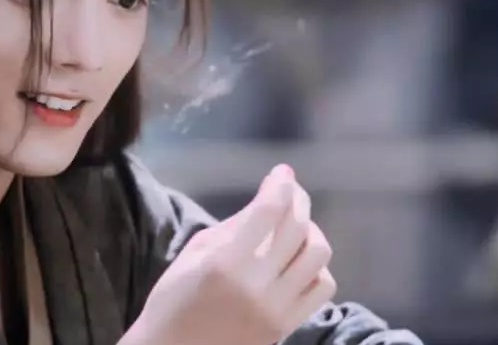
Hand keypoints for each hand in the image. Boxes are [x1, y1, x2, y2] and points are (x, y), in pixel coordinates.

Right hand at [125, 165, 336, 344]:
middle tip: (290, 192)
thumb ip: (234, 225)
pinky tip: (299, 261)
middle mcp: (257, 283)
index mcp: (227, 261)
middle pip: (297, 227)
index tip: (282, 172)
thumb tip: (268, 197)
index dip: (280, 185)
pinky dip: (317, 267)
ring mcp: (277, 308)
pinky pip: (322, 287)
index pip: (268, 211)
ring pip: (317, 255)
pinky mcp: (287, 325)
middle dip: (297, 200)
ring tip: (295, 227)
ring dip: (311, 232)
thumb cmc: (174, 298)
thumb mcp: (194, 252)